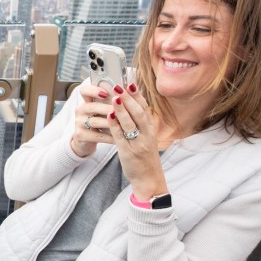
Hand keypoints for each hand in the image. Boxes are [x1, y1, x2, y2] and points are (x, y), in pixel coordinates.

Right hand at [71, 83, 115, 156]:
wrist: (87, 140)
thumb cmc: (101, 121)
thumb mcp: (104, 110)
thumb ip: (114, 101)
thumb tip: (132, 89)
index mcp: (87, 100)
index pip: (85, 90)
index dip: (94, 90)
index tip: (106, 94)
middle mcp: (81, 110)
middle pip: (91, 106)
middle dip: (107, 108)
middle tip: (119, 111)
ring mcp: (79, 123)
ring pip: (95, 122)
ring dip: (109, 123)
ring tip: (122, 124)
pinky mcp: (80, 135)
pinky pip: (97, 136)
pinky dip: (109, 137)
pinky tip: (119, 138)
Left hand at [105, 83, 168, 197]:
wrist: (149, 178)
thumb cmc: (145, 155)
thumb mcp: (146, 136)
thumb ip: (140, 122)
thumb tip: (130, 104)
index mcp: (151, 129)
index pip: (145, 108)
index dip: (137, 95)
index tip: (129, 83)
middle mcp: (147, 135)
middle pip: (139, 113)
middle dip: (128, 98)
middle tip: (119, 86)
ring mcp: (138, 143)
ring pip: (131, 123)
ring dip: (122, 109)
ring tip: (114, 97)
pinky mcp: (128, 152)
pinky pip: (121, 136)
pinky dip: (115, 125)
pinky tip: (109, 116)